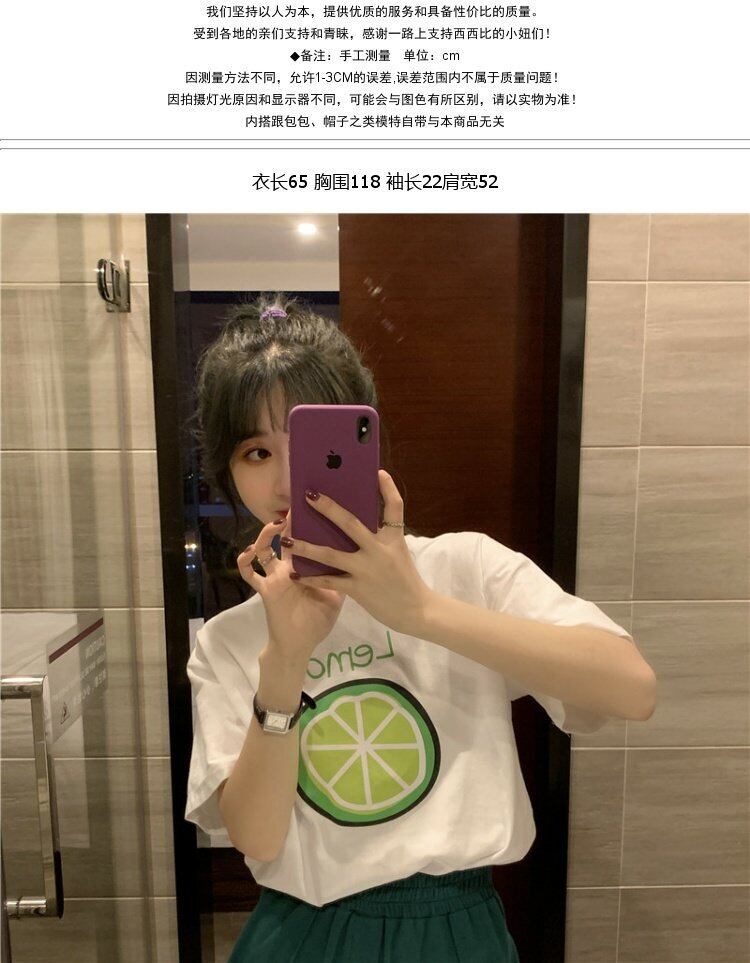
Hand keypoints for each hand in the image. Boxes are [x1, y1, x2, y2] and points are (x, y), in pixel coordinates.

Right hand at [236, 509, 345, 661]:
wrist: (301, 646)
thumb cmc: (316, 621)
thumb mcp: (335, 595)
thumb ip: (342, 576)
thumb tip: (362, 557)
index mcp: (305, 567)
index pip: (307, 539)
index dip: (308, 524)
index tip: (317, 504)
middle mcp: (288, 568)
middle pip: (287, 538)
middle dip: (289, 521)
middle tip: (296, 504)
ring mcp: (275, 577)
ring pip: (265, 549)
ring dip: (267, 534)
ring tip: (277, 524)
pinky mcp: (266, 589)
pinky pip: (249, 574)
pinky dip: (245, 561)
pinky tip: (249, 551)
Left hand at [287, 469, 433, 637]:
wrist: (415, 611)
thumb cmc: (405, 579)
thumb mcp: (398, 552)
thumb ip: (381, 538)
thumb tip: (359, 522)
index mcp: (393, 538)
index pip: (394, 507)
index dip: (387, 488)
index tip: (377, 472)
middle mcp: (379, 550)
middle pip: (351, 523)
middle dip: (328, 508)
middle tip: (308, 495)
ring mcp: (367, 569)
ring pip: (331, 554)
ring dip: (307, 546)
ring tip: (288, 540)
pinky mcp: (358, 588)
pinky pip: (329, 581)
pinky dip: (311, 577)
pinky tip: (294, 574)